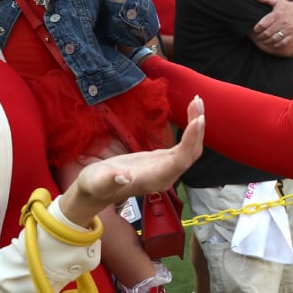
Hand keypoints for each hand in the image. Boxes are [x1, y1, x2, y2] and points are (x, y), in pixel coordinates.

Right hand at [61, 97, 203, 223]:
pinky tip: (191, 115)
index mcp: (153, 180)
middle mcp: (165, 176)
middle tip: (198, 101)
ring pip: (189, 149)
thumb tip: (124, 177)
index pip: (179, 161)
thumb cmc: (94, 185)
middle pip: (191, 153)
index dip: (190, 141)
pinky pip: (183, 146)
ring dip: (196, 126)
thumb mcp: (97, 182)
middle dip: (197, 129)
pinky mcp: (163, 161)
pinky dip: (189, 130)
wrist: (94, 192)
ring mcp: (166, 168)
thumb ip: (110, 180)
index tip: (197, 120)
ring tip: (197, 102)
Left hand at [253, 0, 292, 44]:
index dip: (256, 29)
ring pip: (274, 39)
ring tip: (263, 41)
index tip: (255, 30)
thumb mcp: (278, 1)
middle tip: (257, 37)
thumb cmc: (289, 7)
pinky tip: (272, 43)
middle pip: (267, 33)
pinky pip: (282, 43)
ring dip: (266, 42)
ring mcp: (288, 29)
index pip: (263, 24)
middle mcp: (282, 22)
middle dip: (260, 36)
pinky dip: (275, 44)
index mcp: (277, 14)